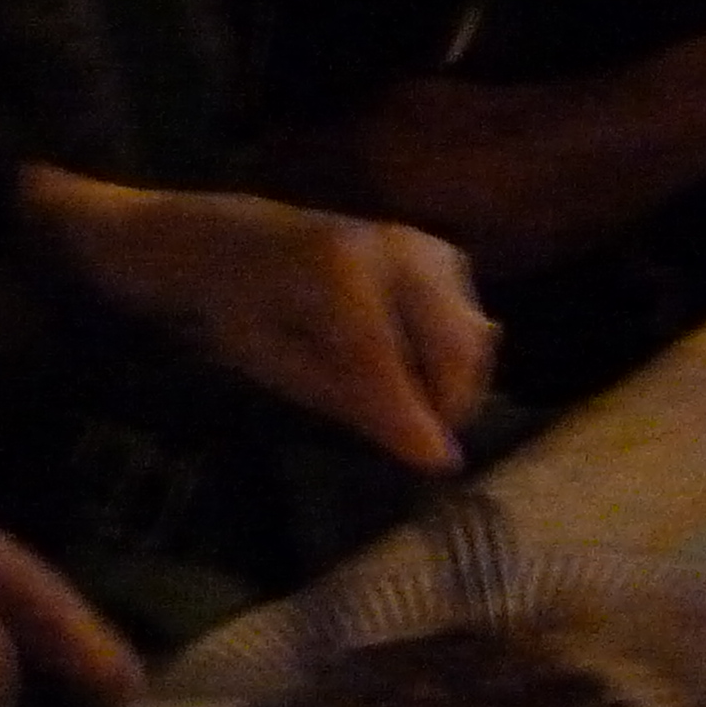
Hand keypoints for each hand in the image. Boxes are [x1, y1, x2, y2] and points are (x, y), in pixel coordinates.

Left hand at [33, 171, 496, 474]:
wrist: (233, 239)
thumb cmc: (238, 306)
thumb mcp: (271, 361)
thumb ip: (349, 399)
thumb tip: (423, 450)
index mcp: (336, 271)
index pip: (387, 356)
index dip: (415, 414)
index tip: (438, 467)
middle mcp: (394, 247)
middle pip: (454, 338)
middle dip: (451, 400)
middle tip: (423, 446)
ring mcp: (423, 244)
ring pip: (472, 328)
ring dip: (455, 379)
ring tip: (414, 409)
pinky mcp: (439, 252)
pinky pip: (468, 314)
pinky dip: (452, 352)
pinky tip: (414, 369)